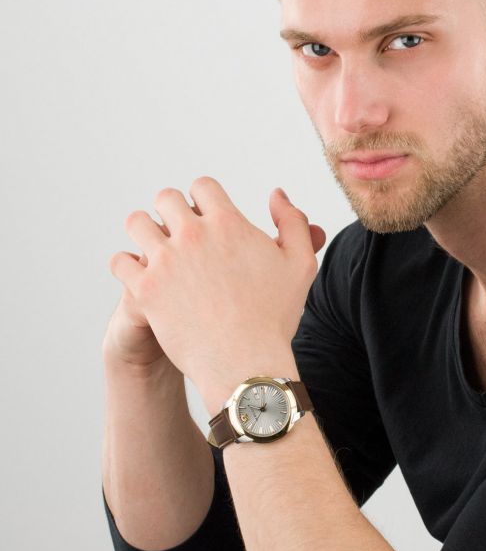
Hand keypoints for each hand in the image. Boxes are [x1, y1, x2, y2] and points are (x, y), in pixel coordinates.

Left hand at [108, 177, 325, 396]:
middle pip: (165, 198)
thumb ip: (293, 222)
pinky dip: (127, 266)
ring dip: (145, 232)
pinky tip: (141, 277)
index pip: (202, 186)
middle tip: (178, 235)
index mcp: (228, 223)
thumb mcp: (300, 264)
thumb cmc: (274, 318)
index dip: (203, 200)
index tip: (204, 218)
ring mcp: (166, 261)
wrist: (246, 363)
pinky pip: (120, 261)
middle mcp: (193, 235)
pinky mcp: (145, 290)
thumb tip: (276, 195)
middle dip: (172, 212)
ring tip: (155, 251)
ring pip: (136, 223)